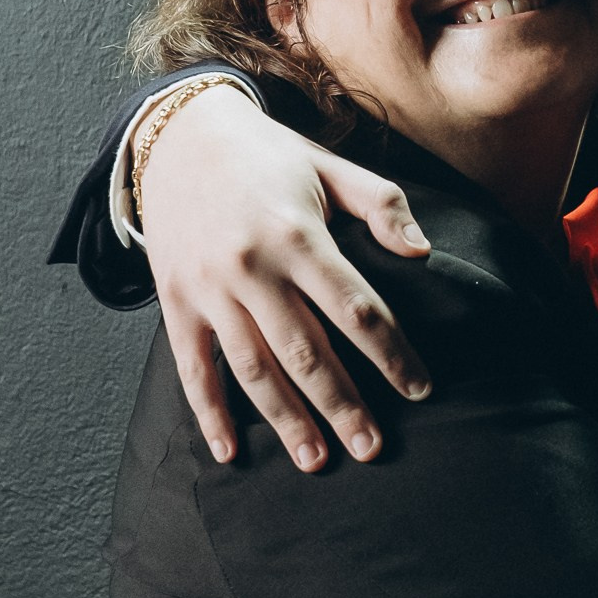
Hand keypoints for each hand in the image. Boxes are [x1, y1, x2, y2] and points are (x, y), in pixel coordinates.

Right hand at [136, 85, 432, 468]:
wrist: (177, 137)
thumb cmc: (267, 157)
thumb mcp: (330, 167)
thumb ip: (382, 205)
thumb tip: (421, 253)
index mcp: (297, 234)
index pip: (356, 309)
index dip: (392, 354)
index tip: (420, 390)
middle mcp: (252, 267)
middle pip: (306, 351)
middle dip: (343, 404)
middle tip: (372, 447)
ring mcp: (209, 289)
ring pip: (253, 368)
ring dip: (285, 420)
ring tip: (316, 460)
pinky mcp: (176, 302)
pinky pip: (192, 368)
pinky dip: (209, 414)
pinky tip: (230, 452)